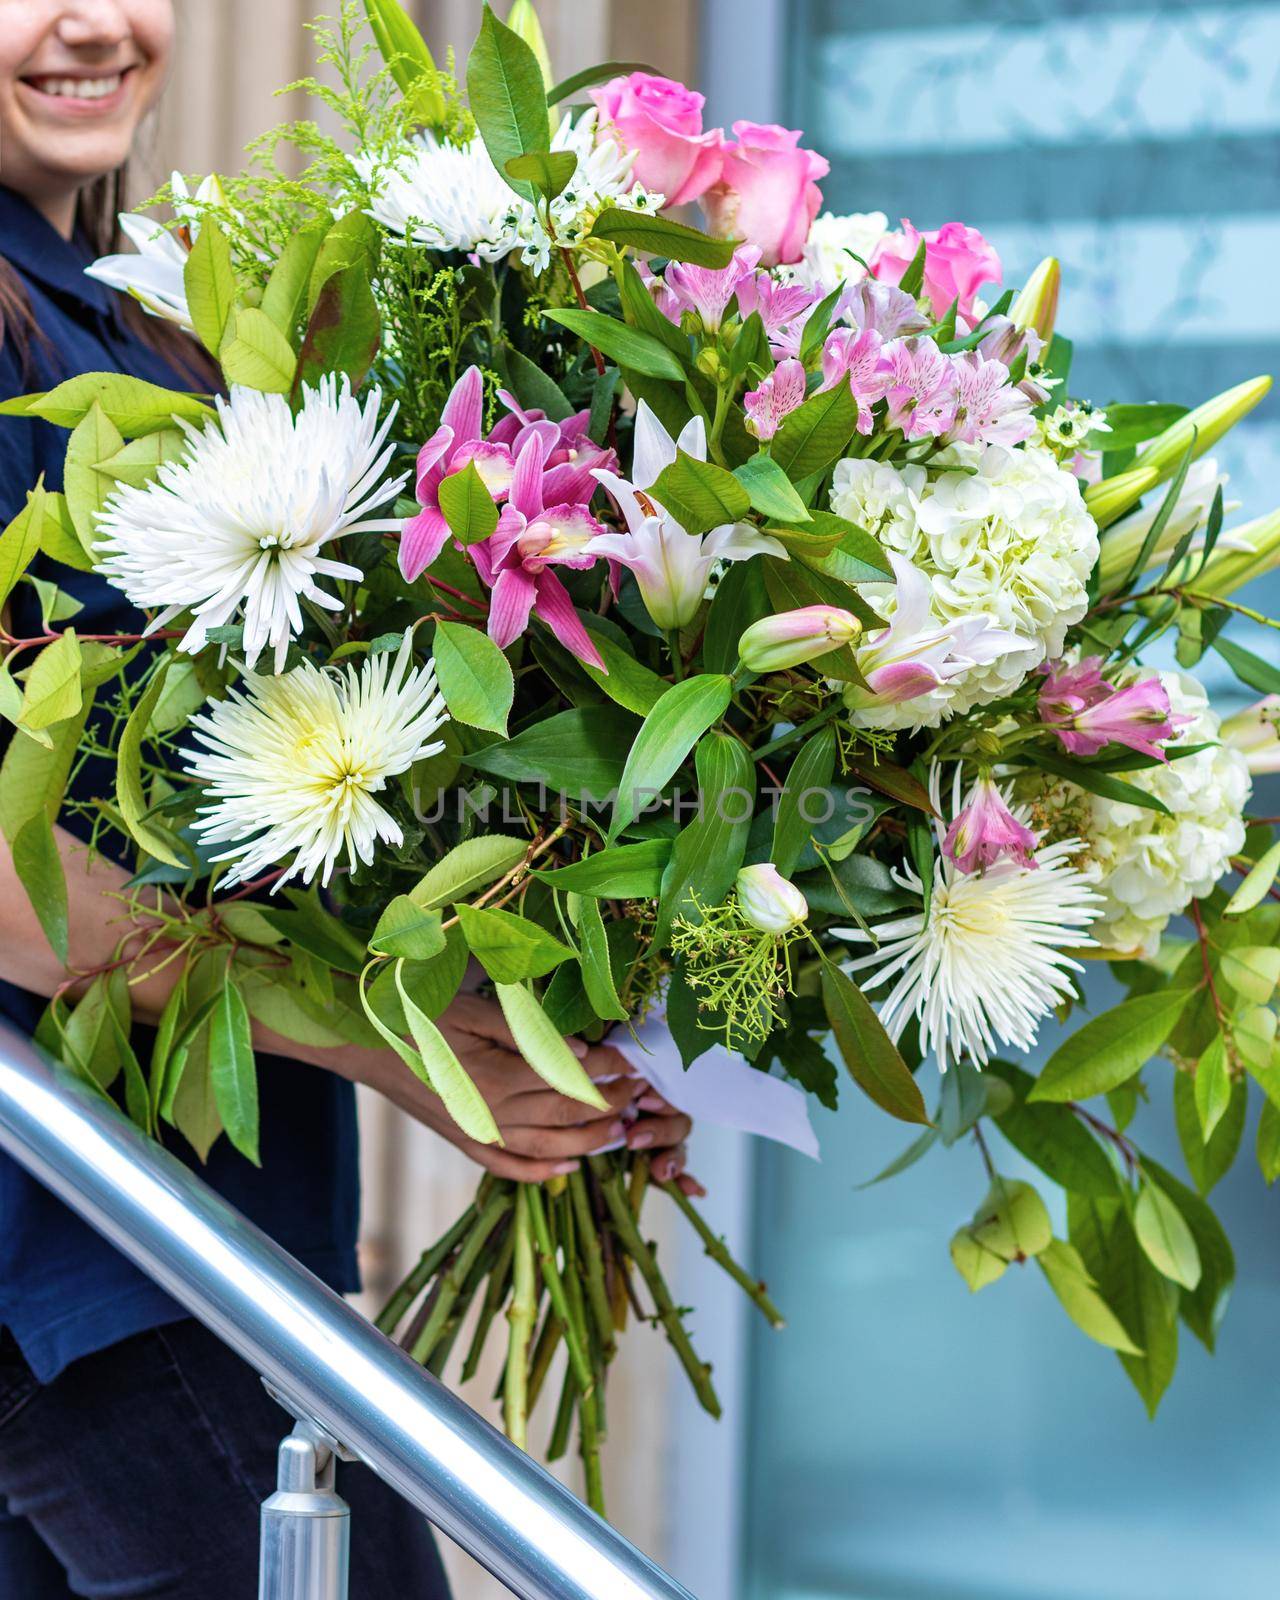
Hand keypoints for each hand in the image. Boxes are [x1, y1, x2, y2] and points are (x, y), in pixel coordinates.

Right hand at [434, 994, 699, 1184]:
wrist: (363, 1043)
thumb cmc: (420, 1014)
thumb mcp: (476, 1008)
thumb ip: (530, 1033)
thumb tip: (581, 1054)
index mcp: (499, 1076)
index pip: (573, 1080)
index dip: (610, 1072)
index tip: (635, 1061)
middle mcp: (493, 1113)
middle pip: (568, 1117)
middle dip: (611, 1107)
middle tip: (642, 1094)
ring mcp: (478, 1133)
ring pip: (548, 1148)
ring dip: (590, 1143)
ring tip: (623, 1131)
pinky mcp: (463, 1143)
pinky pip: (509, 1167)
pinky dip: (540, 1172)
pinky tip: (567, 1168)